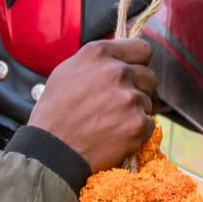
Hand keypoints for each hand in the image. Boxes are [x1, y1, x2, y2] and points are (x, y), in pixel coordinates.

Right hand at [28, 39, 156, 172]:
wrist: (52, 152)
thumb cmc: (54, 114)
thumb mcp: (66, 73)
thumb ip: (96, 62)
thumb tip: (117, 60)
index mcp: (99, 54)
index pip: (142, 49)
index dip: (139, 64)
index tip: (133, 76)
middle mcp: (117, 71)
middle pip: (149, 77)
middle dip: (140, 90)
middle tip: (120, 107)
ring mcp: (129, 98)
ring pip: (148, 102)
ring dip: (136, 113)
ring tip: (111, 125)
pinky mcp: (137, 123)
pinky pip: (149, 125)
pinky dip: (137, 134)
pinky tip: (117, 138)